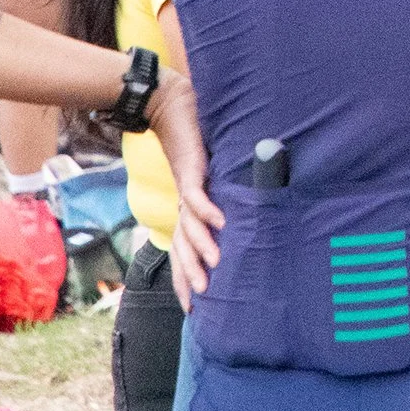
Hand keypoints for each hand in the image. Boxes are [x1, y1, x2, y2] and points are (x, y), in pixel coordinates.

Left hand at [146, 73, 222, 304]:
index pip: (184, 249)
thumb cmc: (191, 136)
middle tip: (202, 296)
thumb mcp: (209, 169)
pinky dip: (207, 209)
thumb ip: (221, 187)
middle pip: (184, 245)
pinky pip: (198, 194)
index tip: (192, 306)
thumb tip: (242, 207)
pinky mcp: (192, 169)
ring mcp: (187, 187)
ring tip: (214, 265)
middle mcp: (185, 202)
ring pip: (190, 225)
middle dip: (191, 272)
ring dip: (200, 246)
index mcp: (188, 207)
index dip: (185, 277)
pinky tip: (219, 223)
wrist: (168, 104)